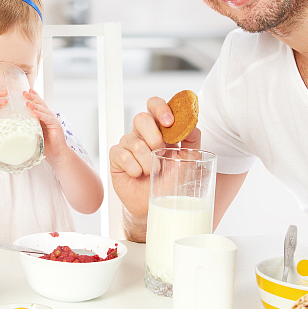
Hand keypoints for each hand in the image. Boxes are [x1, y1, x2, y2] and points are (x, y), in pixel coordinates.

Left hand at [25, 89, 68, 158]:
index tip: (27, 91)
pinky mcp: (55, 125)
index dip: (34, 97)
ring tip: (27, 102)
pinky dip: (41, 115)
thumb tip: (13, 126)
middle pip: (41, 104)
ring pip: (44, 110)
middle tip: (24, 93)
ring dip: (35, 106)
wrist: (56, 154)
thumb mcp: (33, 134)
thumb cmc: (44, 145)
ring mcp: (52, 120)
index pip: (38, 105)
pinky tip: (34, 112)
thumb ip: (27, 128)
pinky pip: (47, 118)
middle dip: (33, 97)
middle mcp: (48, 117)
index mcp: (43, 117)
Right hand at [107, 96, 201, 218]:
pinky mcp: (116, 157)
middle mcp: (141, 133)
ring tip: (153, 172)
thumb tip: (192, 124)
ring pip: (135, 142)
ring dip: (148, 161)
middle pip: (140, 118)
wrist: (158, 203)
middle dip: (154, 137)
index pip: (154, 105)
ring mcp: (127, 144)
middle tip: (161, 152)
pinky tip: (139, 175)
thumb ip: (192, 140)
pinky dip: (135, 168)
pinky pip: (123, 156)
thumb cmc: (173, 180)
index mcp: (159, 128)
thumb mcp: (189, 159)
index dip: (160, 108)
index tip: (170, 122)